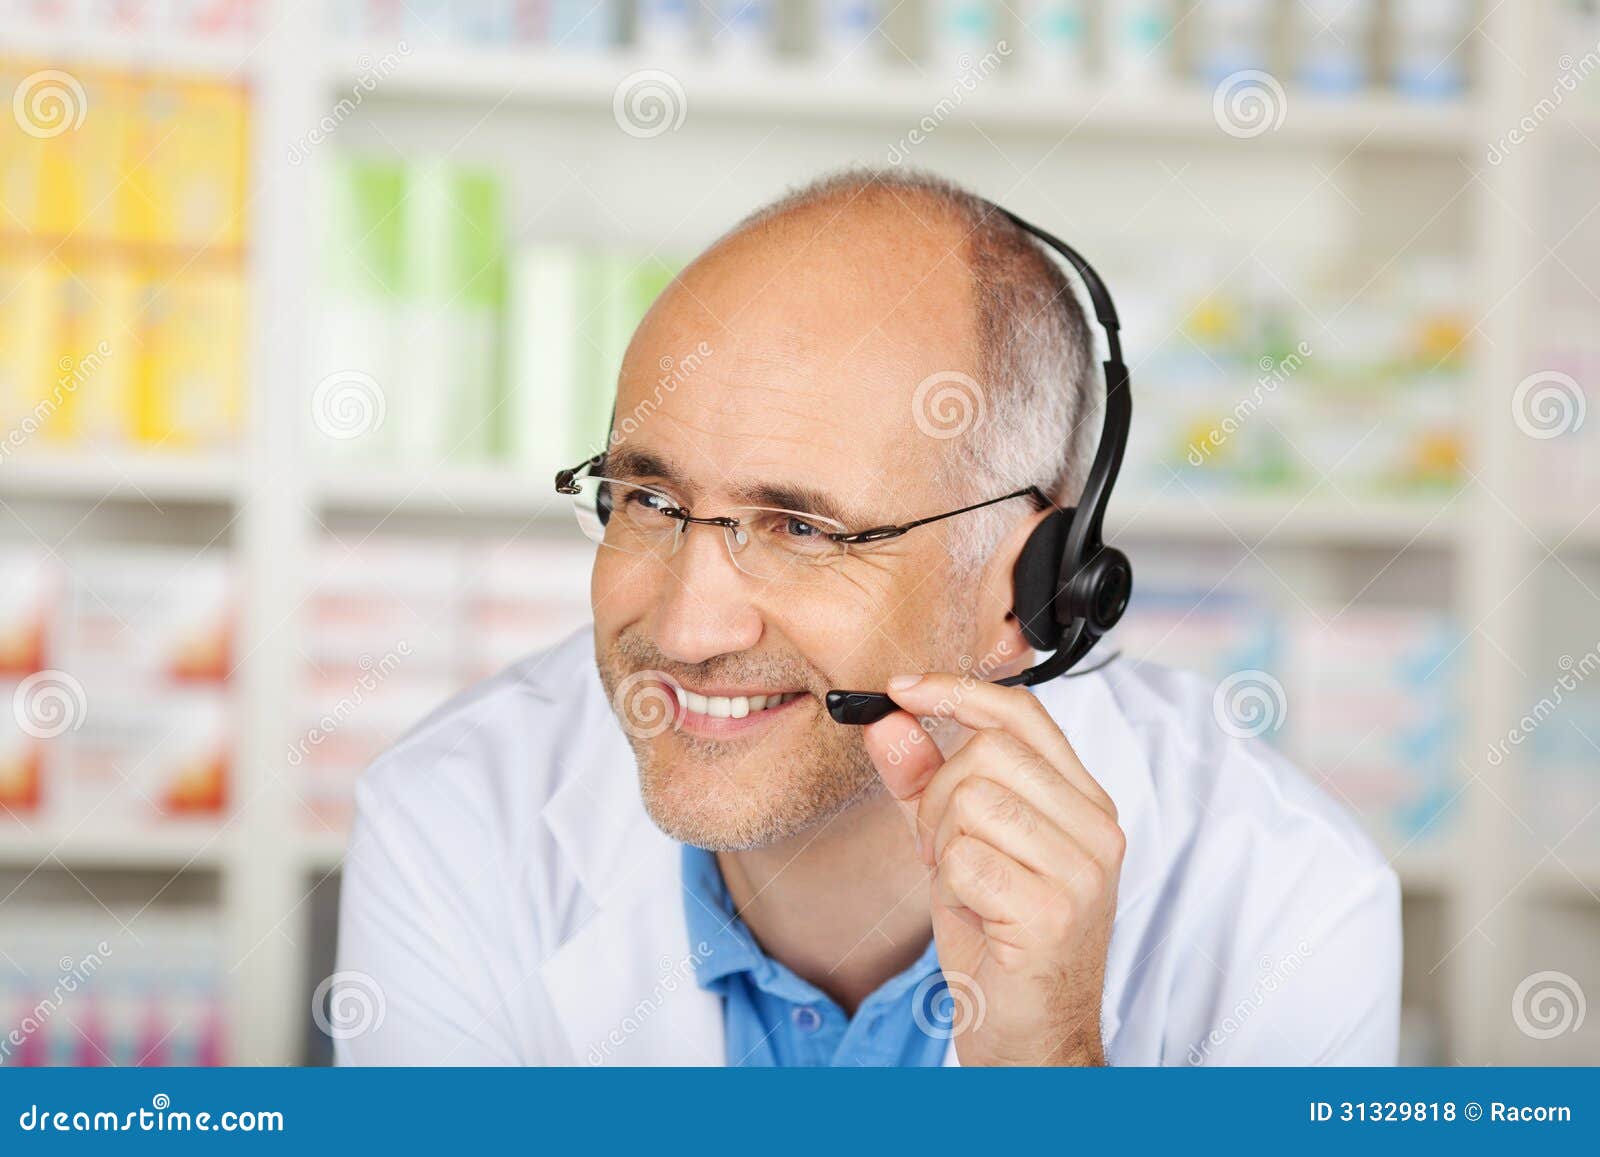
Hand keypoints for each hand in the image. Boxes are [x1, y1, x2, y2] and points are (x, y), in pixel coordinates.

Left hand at [863, 672, 1123, 1066]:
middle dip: (936, 796)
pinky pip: (966, 858)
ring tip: (963, 885)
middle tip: (940, 850)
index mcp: (1083, 803)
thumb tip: (889, 719)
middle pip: (988, 752)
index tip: (901, 688)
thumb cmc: (1000, 943)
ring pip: (973, 799)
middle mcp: (1097, 828)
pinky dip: (950, 886)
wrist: (1030, 1039)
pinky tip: (976, 915)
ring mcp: (1083, 870)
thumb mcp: (954, 847)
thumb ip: (922, 781)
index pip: (1023, 714)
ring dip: (942, 844)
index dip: (957, 690)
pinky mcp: (1055, 912)